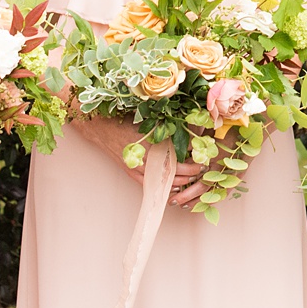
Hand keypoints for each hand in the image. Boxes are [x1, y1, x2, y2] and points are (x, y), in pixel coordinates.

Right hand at [75, 115, 209, 205]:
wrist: (102, 128)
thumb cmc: (125, 120)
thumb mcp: (150, 120)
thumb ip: (168, 127)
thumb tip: (189, 129)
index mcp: (152, 144)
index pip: (179, 156)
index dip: (193, 158)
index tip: (204, 155)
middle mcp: (146, 159)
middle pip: (175, 171)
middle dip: (191, 172)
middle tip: (202, 169)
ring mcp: (139, 168)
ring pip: (164, 180)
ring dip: (180, 181)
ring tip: (193, 178)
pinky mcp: (132, 172)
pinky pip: (151, 185)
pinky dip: (164, 187)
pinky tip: (175, 187)